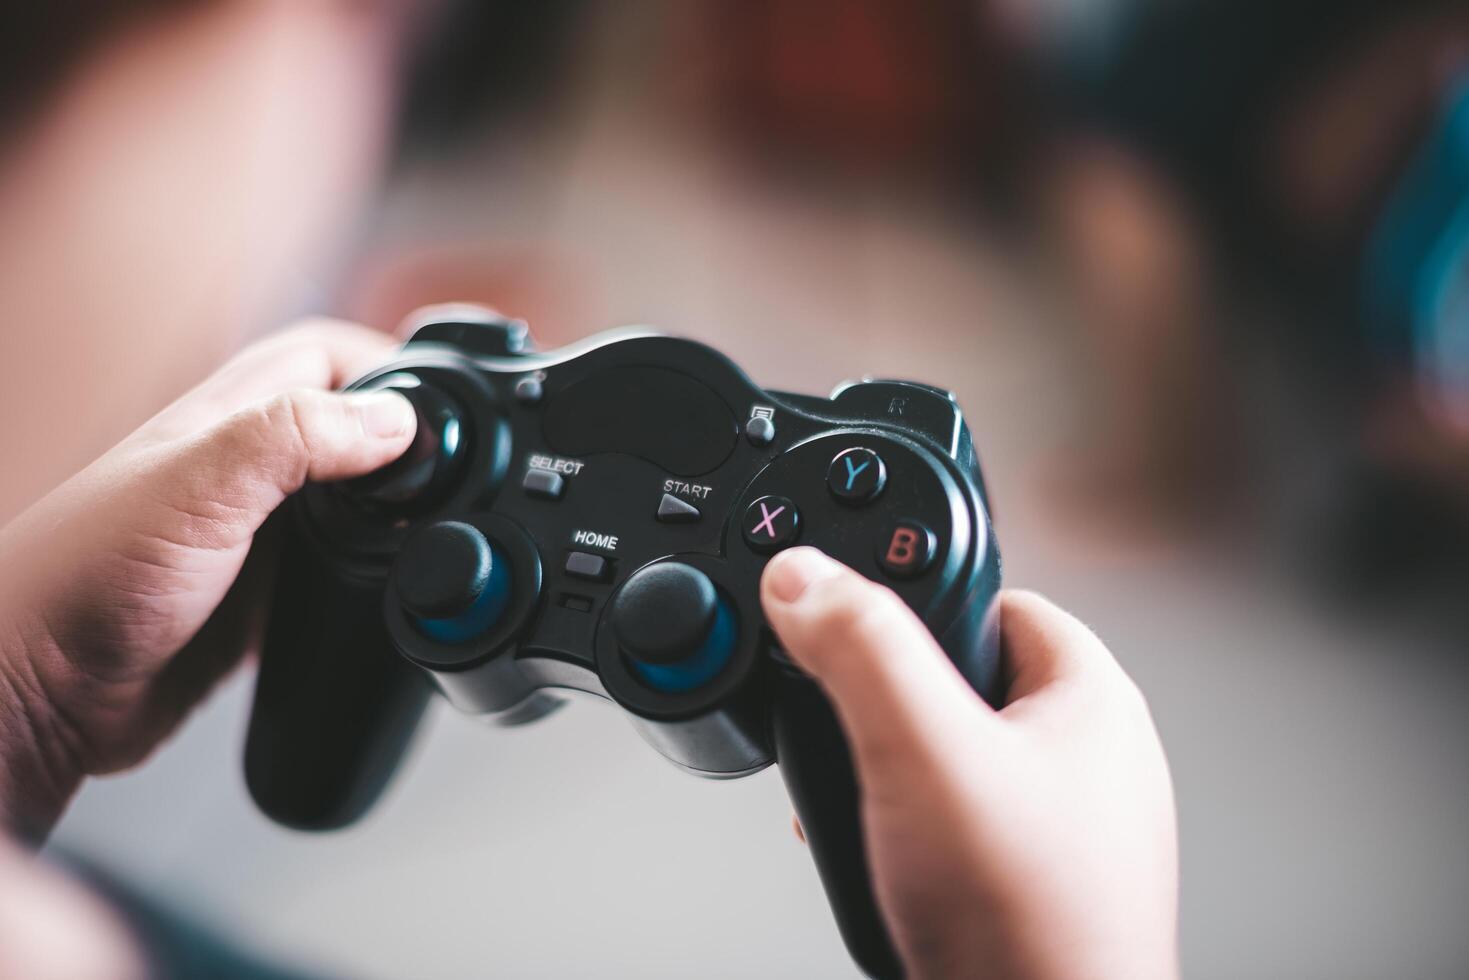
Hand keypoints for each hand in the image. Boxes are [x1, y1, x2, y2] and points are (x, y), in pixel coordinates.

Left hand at [0, 320, 415, 839]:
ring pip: (351, 497)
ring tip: (437, 522)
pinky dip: (372, 571)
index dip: (391, 365)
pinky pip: (336, 568)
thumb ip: (293, 440)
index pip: (328, 355)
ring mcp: (254, 531)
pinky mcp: (259, 594)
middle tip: (456, 463)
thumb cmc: (79, 580)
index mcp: (229, 419)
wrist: (39, 691)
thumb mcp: (197, 488)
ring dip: (395, 506)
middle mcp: (244, 466)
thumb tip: (393, 421)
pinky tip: (386, 591)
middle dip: (409, 434)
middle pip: (350, 421)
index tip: (445, 402)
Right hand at [761, 548, 1177, 979]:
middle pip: (962, 677)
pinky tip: (884, 855)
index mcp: (1092, 697)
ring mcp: (1068, 823)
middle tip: (853, 728)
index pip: (995, 596)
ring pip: (953, 753)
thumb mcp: (920, 754)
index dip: (918, 601)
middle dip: (888, 701)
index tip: (856, 619)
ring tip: (865, 801)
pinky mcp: (1038, 878)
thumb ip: (861, 651)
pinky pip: (959, 819)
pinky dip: (910, 825)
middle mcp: (1091, 755)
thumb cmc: (1029, 922)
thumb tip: (806, 579)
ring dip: (891, 768)